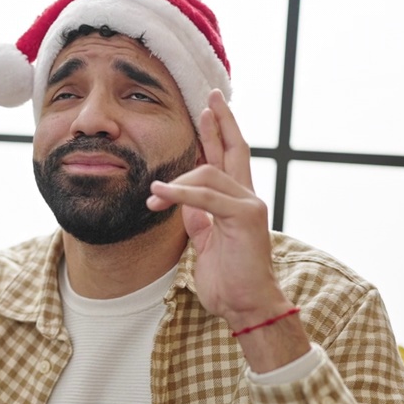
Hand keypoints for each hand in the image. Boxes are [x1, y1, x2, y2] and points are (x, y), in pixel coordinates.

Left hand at [146, 89, 291, 330]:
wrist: (246, 305)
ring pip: (209, 174)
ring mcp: (251, 204)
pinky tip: (159, 195)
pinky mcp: (246, 216)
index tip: (208, 109)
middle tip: (208, 98)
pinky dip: (180, 194)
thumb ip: (197, 216)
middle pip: (234, 149)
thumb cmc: (228, 278)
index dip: (220, 132)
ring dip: (176, 183)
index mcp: (239, 202)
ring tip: (153, 196)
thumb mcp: (205, 240)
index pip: (230, 158)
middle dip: (219, 122)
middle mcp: (249, 197)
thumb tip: (179, 197)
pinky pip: (205, 197)